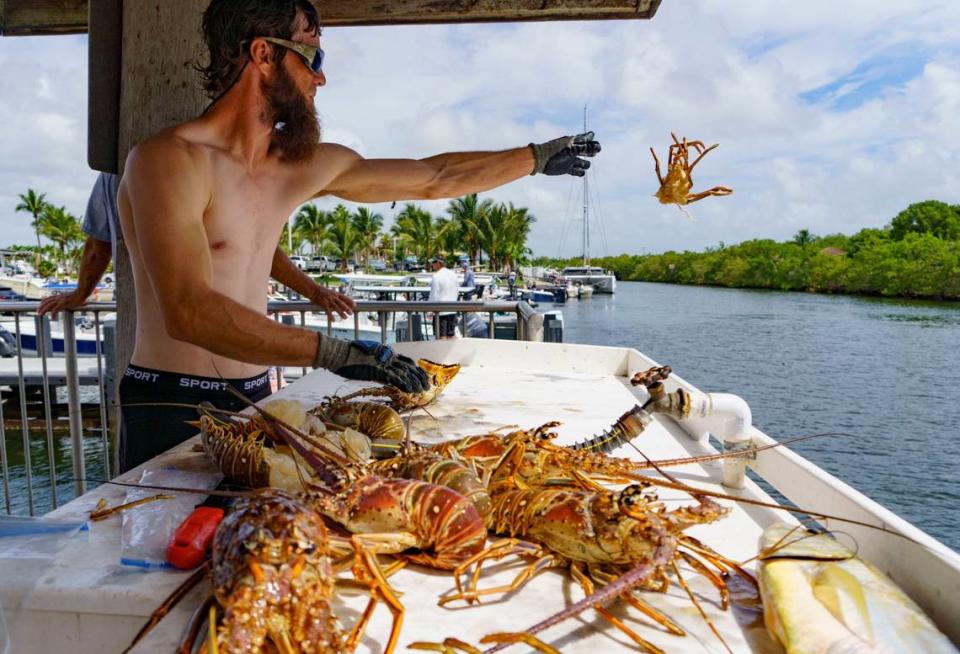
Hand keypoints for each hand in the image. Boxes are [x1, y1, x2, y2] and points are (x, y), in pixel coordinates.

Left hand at [37, 291, 86, 318]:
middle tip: (38, 311)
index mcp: (59, 296)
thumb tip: (68, 303)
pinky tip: (53, 319)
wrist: (82, 293)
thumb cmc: (79, 295)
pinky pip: (56, 309)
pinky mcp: (63, 303)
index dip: (43, 302)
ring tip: (40, 315)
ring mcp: (60, 300)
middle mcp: (58, 297)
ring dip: (44, 310)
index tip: (40, 305)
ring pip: (49, 305)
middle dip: (41, 307)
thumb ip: (67, 300)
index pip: (49, 298)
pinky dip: (53, 314)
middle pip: (47, 301)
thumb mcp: (71, 297)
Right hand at [310, 285, 354, 321]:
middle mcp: (333, 296)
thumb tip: (341, 303)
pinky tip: (333, 320)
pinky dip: (330, 315)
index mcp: (335, 293)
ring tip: (345, 318)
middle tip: (351, 313)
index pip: (344, 297)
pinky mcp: (323, 303)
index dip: (350, 301)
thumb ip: (336, 298)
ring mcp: (328, 300)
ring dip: (341, 313)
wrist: (312, 289)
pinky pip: (327, 310)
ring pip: (336, 307)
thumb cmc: (321, 292)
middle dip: (347, 308)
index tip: (355, 305)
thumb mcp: (330, 293)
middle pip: (341, 303)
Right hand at [313, 338, 428, 392]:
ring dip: (414, 382)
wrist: (340, 353)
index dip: (416, 369)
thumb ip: (378, 362)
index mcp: (387, 352)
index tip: (422, 376)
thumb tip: (383, 370)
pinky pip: (394, 378)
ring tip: (421, 390)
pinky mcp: (377, 370)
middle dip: (419, 377)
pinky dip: (404, 384)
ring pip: (405, 373)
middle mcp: (388, 356)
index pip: (407, 361)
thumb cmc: (350, 355)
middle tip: (427, 385)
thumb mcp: (368, 356)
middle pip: (409, 367)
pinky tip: (410, 390)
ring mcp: (383, 363)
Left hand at [529, 131, 600, 175]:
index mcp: (574, 141)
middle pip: (588, 151)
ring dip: (585, 164)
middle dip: (591, 152)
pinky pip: (578, 172)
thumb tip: (597, 145)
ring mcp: (571, 160)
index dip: (593, 142)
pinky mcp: (567, 169)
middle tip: (592, 153)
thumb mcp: (571, 149)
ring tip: (580, 164)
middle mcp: (573, 150)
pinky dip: (580, 173)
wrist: (540, 160)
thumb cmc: (555, 152)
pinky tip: (578, 172)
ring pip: (584, 163)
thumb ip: (584, 148)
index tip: (595, 147)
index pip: (588, 139)